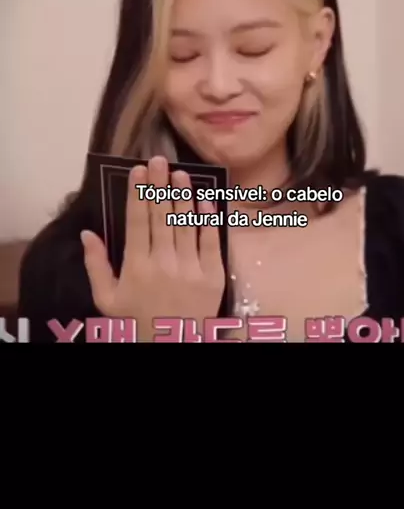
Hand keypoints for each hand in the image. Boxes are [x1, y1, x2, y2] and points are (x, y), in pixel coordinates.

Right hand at [81, 156, 224, 340]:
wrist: (172, 348)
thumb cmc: (136, 323)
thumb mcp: (107, 300)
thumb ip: (96, 266)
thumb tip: (87, 234)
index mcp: (137, 267)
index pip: (137, 222)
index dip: (137, 194)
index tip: (137, 171)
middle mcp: (164, 264)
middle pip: (161, 216)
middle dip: (159, 185)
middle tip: (158, 160)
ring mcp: (191, 269)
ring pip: (186, 224)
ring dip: (183, 196)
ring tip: (181, 174)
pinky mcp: (213, 276)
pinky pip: (211, 242)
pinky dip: (208, 220)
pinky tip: (205, 201)